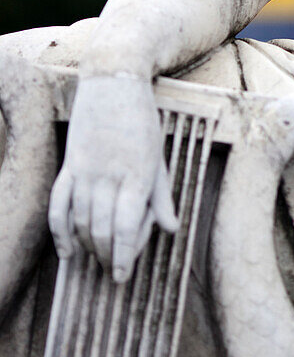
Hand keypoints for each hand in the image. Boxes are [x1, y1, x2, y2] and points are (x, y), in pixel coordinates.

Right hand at [48, 74, 176, 281]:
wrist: (114, 81)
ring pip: (81, 221)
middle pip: (103, 230)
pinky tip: (67, 250)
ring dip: (88, 246)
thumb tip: (171, 228)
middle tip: (113, 271)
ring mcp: (86, 170)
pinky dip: (60, 230)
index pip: (128, 228)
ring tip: (96, 261)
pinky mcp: (70, 164)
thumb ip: (161, 193)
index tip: (124, 275)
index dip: (125, 256)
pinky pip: (59, 204)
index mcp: (139, 174)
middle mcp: (110, 176)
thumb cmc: (142, 118)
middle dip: (108, 256)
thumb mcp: (159, 154)